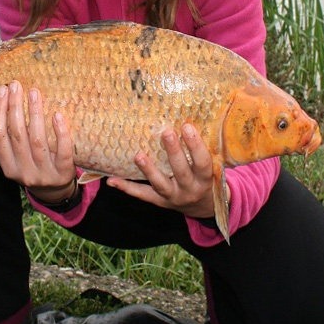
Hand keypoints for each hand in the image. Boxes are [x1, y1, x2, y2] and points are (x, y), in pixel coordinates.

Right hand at [0, 80, 75, 202]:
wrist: (56, 193)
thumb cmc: (34, 167)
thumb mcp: (18, 160)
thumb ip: (12, 140)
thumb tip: (8, 100)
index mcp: (8, 167)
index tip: (2, 90)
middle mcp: (23, 171)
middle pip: (17, 134)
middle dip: (15, 106)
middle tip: (17, 85)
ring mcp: (44, 174)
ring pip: (37, 140)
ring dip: (35, 113)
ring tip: (34, 93)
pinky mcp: (63, 173)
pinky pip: (62, 150)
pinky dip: (60, 132)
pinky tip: (57, 115)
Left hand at [107, 124, 222, 218]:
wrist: (203, 207)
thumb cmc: (205, 178)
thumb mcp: (212, 166)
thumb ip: (202, 148)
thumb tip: (191, 116)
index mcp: (205, 179)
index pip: (202, 161)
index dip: (195, 145)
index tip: (186, 126)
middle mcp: (190, 189)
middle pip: (181, 171)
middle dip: (173, 152)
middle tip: (166, 132)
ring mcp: (173, 196)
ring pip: (160, 184)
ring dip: (148, 170)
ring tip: (138, 155)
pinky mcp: (159, 202)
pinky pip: (142, 194)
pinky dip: (126, 187)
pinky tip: (111, 180)